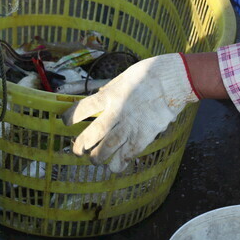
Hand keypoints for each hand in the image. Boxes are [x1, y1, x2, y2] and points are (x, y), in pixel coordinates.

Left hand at [61, 54, 198, 172]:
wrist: (174, 78)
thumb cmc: (149, 73)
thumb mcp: (122, 78)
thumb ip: (108, 91)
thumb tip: (97, 99)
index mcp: (110, 95)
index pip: (83, 108)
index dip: (70, 117)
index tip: (65, 122)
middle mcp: (117, 112)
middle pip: (93, 134)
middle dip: (82, 145)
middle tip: (78, 151)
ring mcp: (131, 124)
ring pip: (109, 147)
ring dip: (99, 157)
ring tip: (95, 161)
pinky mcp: (146, 134)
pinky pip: (130, 152)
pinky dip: (121, 161)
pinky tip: (116, 166)